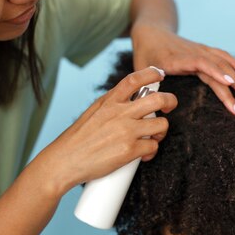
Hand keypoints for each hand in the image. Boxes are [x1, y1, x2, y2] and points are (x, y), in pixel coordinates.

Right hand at [34, 67, 177, 194]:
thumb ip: (112, 104)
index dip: (151, 73)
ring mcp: (126, 131)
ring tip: (154, 137)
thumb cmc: (77, 139)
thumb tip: (130, 100)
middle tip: (169, 107)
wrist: (65, 160)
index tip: (159, 75)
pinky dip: (151, 151)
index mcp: (109, 101)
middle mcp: (120, 113)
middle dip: (170, 101)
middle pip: (158, 99)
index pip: (135, 79)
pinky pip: (153, 147)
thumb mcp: (93, 112)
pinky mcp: (129, 150)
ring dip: (161, 131)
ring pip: (161, 124)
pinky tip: (143, 154)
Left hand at [131, 23, 234, 115]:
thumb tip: (152, 104)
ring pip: (222, 62)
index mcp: (177, 58)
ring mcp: (200, 50)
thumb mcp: (140, 69)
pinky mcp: (204, 50)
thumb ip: (146, 86)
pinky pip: (222, 56)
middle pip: (217, 66)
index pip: (201, 63)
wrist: (151, 31)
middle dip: (233, 84)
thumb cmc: (145, 54)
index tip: (229, 83)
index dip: (215, 72)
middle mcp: (193, 52)